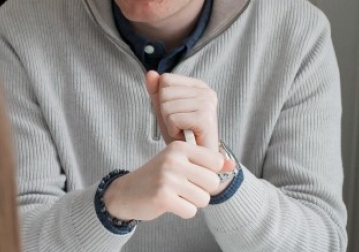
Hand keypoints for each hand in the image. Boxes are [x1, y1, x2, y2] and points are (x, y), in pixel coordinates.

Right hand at [103, 142, 225, 220]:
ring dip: (193, 202)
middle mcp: (173, 159)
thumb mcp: (180, 162)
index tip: (192, 174)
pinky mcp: (163, 197)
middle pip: (213, 182)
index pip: (216, 161)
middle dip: (202, 190)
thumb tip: (231, 165)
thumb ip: (206, 162)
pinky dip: (183, 211)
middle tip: (183, 187)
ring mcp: (167, 178)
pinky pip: (191, 211)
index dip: (208, 173)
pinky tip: (170, 203)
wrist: (126, 192)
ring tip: (176, 195)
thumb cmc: (157, 177)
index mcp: (179, 147)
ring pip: (204, 199)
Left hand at [147, 71, 219, 151]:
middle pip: (164, 92)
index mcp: (198, 86)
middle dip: (165, 112)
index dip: (163, 100)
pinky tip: (184, 136)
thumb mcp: (164, 109)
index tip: (176, 114)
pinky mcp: (205, 118)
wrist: (196, 159)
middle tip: (179, 125)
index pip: (165, 79)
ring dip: (169, 123)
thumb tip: (150, 73)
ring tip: (182, 130)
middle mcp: (206, 92)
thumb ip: (156, 91)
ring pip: (166, 105)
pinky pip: (172, 118)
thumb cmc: (182, 134)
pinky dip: (173, 130)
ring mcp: (207, 104)